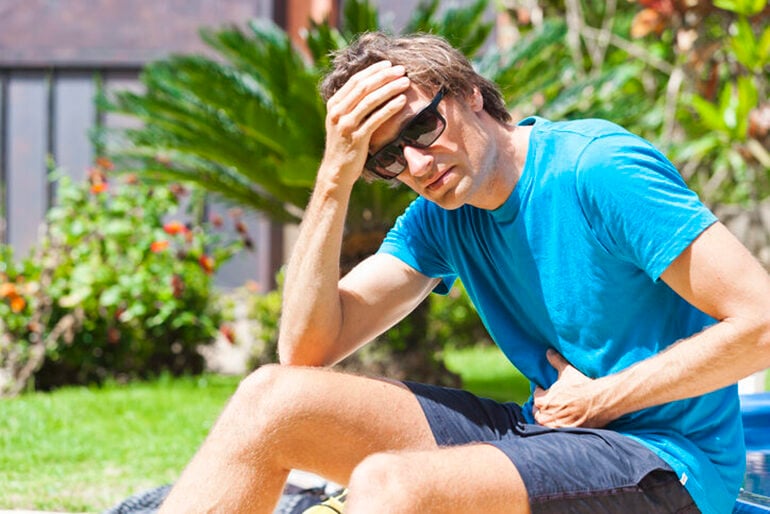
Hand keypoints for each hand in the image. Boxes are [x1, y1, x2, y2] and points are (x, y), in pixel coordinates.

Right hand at [320, 61, 410, 187]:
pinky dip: (390, 108)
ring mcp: (346, 125)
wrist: (337, 171)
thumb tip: (370, 86)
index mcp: (333, 104)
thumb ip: (350, 104)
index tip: (389, 64)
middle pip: (364, 86)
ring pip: (370, 100)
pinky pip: (376, 119)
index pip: (355, 80)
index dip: (373, 70)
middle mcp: (337, 112)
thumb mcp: (342, 121)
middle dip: (384, 75)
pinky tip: (402, 101)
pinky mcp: (356, 138)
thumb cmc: (345, 144)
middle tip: (401, 70)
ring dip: (390, 88)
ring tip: (405, 82)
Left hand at [532, 350, 613, 427]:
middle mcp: (546, 415)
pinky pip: (555, 432)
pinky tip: (562, 423)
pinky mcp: (566, 433)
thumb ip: (556, 361)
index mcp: (543, 401)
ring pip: (544, 424)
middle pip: (537, 412)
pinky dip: (556, 427)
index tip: (546, 391)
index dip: (542, 393)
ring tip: (554, 414)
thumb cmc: (582, 386)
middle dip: (542, 408)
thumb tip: (548, 352)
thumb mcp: (567, 372)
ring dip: (547, 419)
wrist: (600, 401)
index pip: (536, 397)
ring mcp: (555, 426)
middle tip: (551, 404)